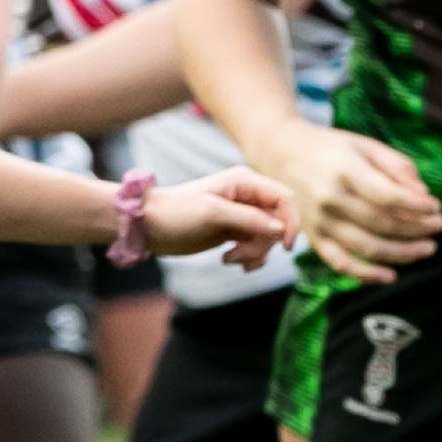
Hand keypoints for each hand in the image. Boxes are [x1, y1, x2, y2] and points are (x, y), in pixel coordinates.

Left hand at [140, 166, 299, 270]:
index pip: (284, 198)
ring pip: (268, 237)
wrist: (150, 226)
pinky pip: (256, 245)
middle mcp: (247, 196)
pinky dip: (248, 257)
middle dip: (264, 243)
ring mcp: (242, 214)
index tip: (285, 247)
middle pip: (277, 222)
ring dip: (254, 253)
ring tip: (230, 259)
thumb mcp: (213, 213)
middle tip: (241, 256)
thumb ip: (250, 220)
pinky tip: (229, 260)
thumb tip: (280, 229)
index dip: (291, 221)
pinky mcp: (235, 230)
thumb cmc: (176, 213)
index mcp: (245, 182)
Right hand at [264, 125, 441, 282]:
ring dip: (403, 253)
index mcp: (345, 171)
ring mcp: (320, 221)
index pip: (388, 196)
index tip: (436, 208)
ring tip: (427, 248)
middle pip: (382, 224)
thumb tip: (423, 195)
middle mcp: (330, 198)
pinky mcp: (313, 238)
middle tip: (439, 226)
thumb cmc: (332, 148)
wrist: (282, 153)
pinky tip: (391, 276)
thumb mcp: (366, 145)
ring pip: (367, 247)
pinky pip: (341, 263)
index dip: (417, 207)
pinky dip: (366, 275)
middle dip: (417, 229)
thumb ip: (397, 167)